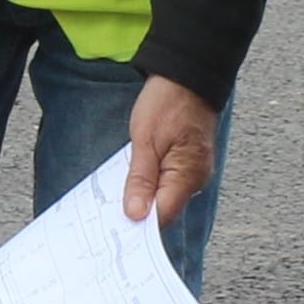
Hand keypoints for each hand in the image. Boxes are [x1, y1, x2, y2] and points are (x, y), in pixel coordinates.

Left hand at [121, 77, 219, 223]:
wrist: (188, 74)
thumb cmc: (168, 101)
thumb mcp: (145, 139)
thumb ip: (141, 179)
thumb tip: (136, 214)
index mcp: (187, 177)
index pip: (162, 216)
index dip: (138, 226)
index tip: (114, 230)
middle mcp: (196, 179)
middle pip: (164, 209)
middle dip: (138, 213)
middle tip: (108, 215)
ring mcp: (194, 171)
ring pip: (166, 196)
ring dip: (143, 197)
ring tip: (117, 198)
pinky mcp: (188, 162)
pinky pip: (168, 182)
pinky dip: (151, 184)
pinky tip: (133, 181)